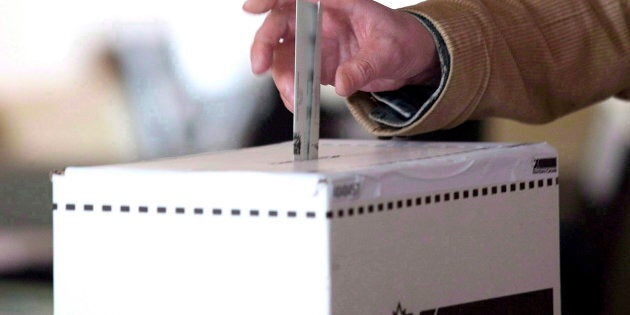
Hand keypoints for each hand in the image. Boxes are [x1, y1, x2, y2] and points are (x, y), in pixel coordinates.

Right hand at [243, 0, 439, 110]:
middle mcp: (320, 20)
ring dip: (280, 77)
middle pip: (280, 25)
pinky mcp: (317, 64)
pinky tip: (299, 103)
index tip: (253, 9)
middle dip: (265, 44)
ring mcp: (316, 43)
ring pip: (283, 55)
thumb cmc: (402, 40)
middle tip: (261, 66)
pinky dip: (292, 91)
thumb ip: (364, 66)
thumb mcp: (388, 51)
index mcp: (336, 3)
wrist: (411, 59)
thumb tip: (342, 83)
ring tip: (294, 98)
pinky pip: (295, 76)